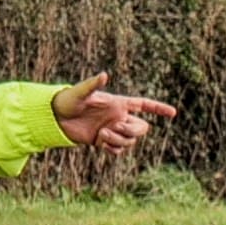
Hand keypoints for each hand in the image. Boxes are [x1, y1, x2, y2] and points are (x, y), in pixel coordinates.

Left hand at [49, 80, 168, 155]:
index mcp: (117, 104)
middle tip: (115, 127)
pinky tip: (101, 144)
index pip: (144, 105)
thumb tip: (104, 75)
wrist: (52, 118)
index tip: (173, 113)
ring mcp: (112, 130)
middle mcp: (118, 117)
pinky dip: (113, 149)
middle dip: (132, 130)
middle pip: (142, 127)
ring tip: (101, 135)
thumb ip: (92, 84)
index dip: (159, 108)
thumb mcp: (78, 93)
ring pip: (130, 140)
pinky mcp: (103, 141)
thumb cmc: (65, 100)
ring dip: (119, 140)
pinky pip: (119, 149)